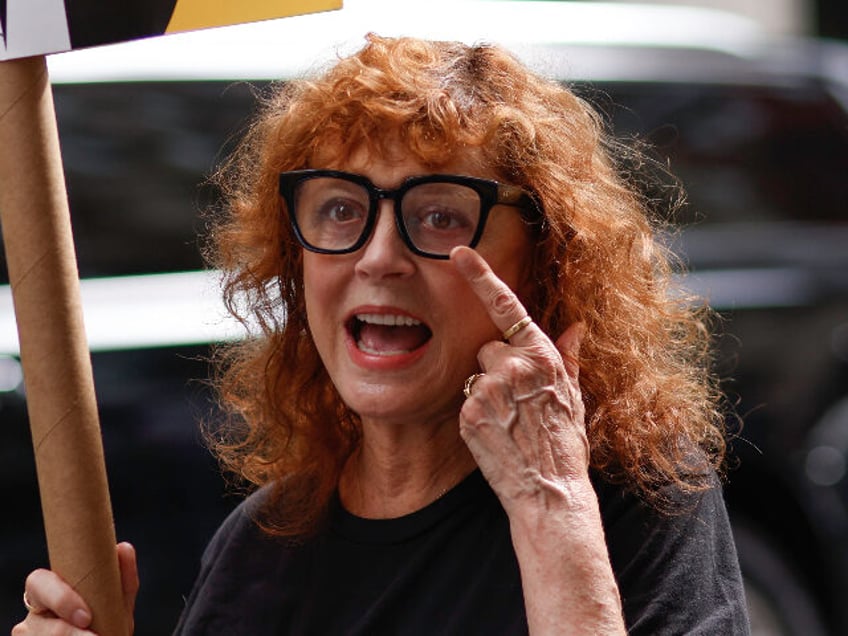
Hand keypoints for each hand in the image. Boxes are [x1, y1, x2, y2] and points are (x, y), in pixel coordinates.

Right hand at [12, 542, 138, 635]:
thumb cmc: (107, 620)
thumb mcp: (117, 601)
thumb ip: (122, 578)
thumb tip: (123, 548)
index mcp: (49, 589)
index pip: (37, 582)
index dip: (60, 599)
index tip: (86, 618)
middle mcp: (34, 613)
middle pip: (36, 620)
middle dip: (64, 631)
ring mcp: (29, 634)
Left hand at [451, 246, 589, 513]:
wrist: (550, 491)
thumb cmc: (566, 446)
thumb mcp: (575, 397)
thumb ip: (569, 357)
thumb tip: (576, 326)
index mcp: (543, 356)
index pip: (507, 306)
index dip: (481, 276)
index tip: (459, 252)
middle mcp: (514, 366)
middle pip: (487, 348)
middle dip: (497, 368)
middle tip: (516, 402)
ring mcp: (489, 389)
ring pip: (475, 375)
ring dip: (487, 392)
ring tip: (510, 421)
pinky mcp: (469, 412)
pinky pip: (465, 401)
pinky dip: (476, 414)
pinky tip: (497, 433)